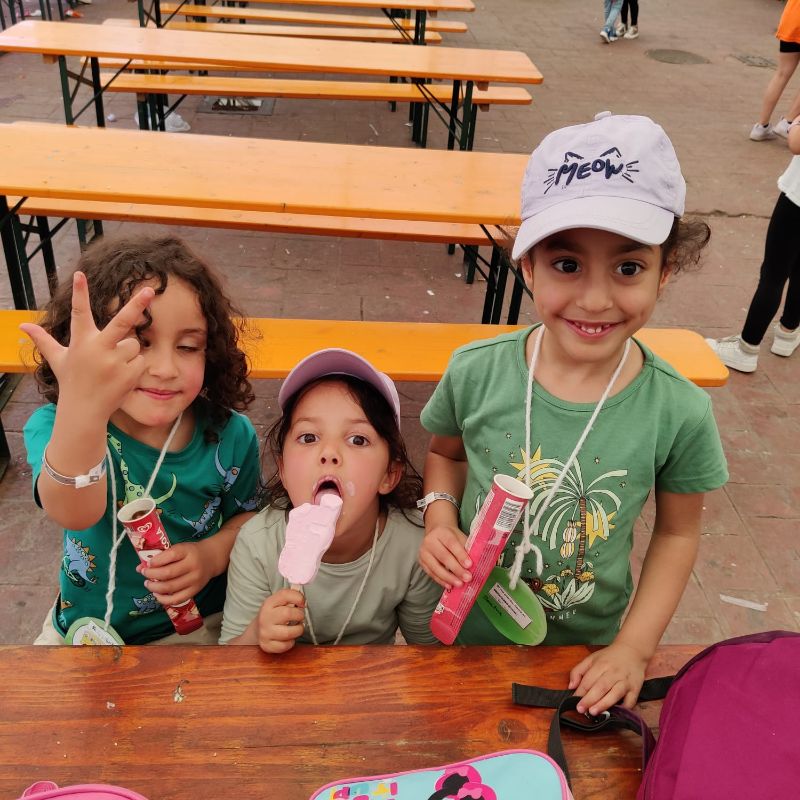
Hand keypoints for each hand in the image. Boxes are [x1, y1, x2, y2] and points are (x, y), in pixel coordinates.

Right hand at [20, 271, 153, 420]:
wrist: (85, 411)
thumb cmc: (72, 381)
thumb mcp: (58, 359)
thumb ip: (44, 340)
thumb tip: (22, 326)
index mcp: (82, 342)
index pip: (80, 313)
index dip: (80, 293)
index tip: (80, 274)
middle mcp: (99, 350)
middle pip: (122, 322)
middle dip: (137, 306)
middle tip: (151, 289)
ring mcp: (116, 363)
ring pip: (134, 344)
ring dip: (127, 352)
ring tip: (112, 367)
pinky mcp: (131, 373)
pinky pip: (141, 360)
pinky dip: (134, 366)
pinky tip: (121, 377)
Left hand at [140, 543, 211, 606]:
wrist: (212, 558)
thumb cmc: (191, 552)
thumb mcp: (179, 548)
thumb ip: (162, 556)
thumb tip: (140, 568)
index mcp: (188, 551)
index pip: (169, 556)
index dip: (155, 561)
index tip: (148, 563)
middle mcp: (192, 565)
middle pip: (168, 573)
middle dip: (151, 575)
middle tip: (144, 574)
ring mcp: (194, 579)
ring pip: (170, 587)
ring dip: (154, 587)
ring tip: (148, 584)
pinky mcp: (195, 590)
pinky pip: (177, 599)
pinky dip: (164, 599)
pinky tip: (157, 594)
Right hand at [256, 588, 305, 653]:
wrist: (257, 630)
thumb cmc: (274, 615)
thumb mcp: (279, 602)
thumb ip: (291, 596)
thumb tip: (303, 598)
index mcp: (269, 603)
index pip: (285, 595)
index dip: (298, 597)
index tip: (302, 603)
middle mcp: (265, 617)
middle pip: (288, 613)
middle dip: (300, 615)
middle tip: (299, 617)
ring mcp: (265, 632)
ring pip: (289, 632)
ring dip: (298, 630)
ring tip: (296, 627)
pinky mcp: (267, 645)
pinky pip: (286, 645)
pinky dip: (291, 642)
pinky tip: (288, 638)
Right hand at [418, 524, 471, 588]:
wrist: (436, 532)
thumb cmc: (451, 536)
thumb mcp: (460, 537)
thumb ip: (466, 548)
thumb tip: (476, 564)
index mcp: (442, 532)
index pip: (452, 544)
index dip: (460, 555)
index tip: (469, 565)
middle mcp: (430, 541)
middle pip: (444, 556)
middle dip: (456, 569)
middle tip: (467, 578)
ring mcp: (424, 552)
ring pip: (436, 567)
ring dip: (449, 578)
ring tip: (459, 584)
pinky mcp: (421, 561)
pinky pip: (431, 573)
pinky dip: (441, 580)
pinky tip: (449, 585)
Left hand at [568, 642, 648, 715]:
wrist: (632, 651)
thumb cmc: (609, 657)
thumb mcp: (591, 659)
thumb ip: (578, 671)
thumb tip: (571, 686)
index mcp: (600, 665)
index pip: (588, 680)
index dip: (580, 692)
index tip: (573, 701)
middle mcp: (613, 673)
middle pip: (600, 687)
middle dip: (589, 699)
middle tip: (580, 709)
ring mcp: (625, 681)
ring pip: (614, 694)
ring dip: (604, 704)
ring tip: (593, 712)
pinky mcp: (635, 689)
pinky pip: (630, 701)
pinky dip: (624, 708)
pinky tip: (615, 713)